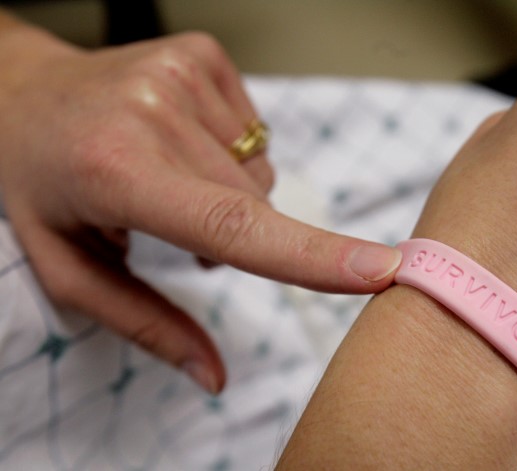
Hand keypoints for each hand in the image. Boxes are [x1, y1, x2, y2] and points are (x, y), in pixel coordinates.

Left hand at [0, 22, 399, 392]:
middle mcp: (153, 112)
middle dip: (234, 231)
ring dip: (230, 192)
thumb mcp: (71, 271)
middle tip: (172, 219)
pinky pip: (253, 133)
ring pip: (258, 173)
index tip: (380, 272)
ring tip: (171, 175)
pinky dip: (229, 152)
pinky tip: (182, 141)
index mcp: (115, 172)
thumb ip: (148, 325)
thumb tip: (215, 376)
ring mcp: (181, 72)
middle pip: (255, 206)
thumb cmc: (41, 187)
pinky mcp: (201, 54)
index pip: (232, 225)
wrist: (18, 94)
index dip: (310, 255)